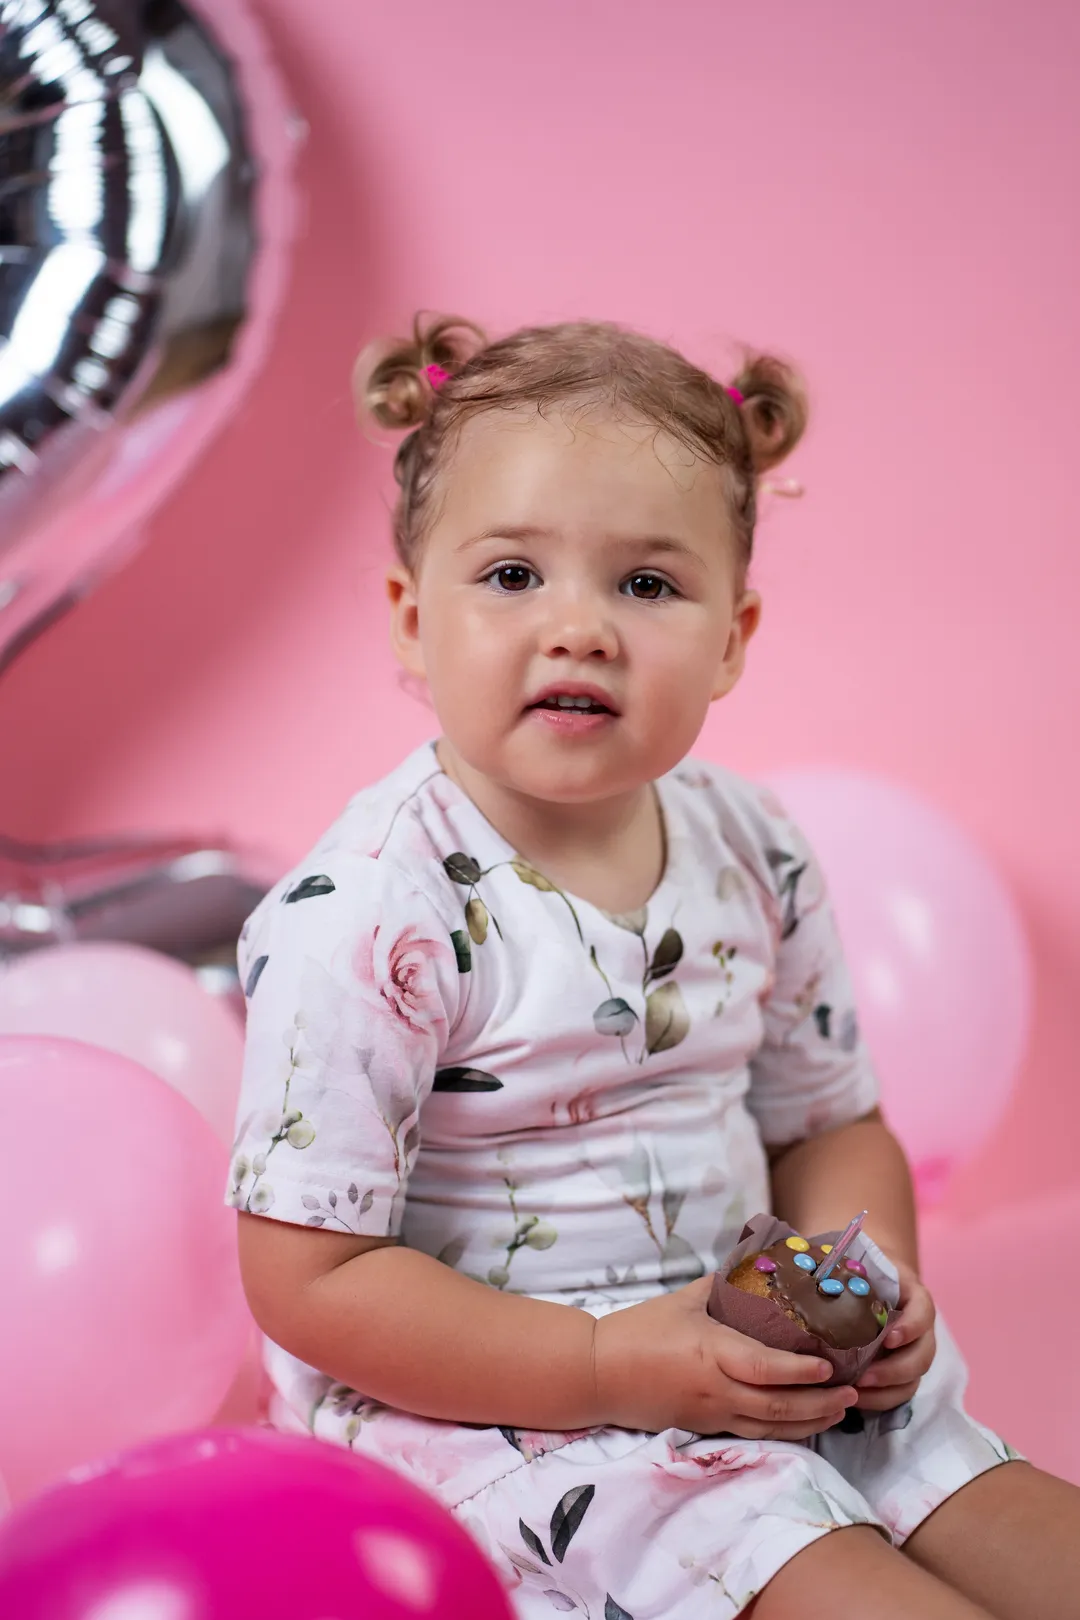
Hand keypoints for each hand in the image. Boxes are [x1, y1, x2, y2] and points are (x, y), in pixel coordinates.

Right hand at [592, 1275, 857, 1439]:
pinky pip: (752, 1434)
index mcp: (710, 1353)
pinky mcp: (704, 1427)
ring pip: (770, 1428)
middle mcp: (716, 1390)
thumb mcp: (682, 1299)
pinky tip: (804, 1424)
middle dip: (820, 1403)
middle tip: (853, 1393)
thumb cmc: (639, 1329)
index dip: (799, 1371)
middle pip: (777, 1407)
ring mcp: (711, 1414)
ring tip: (841, 1411)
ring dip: (809, 1422)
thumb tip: (755, 1264)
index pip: (763, 1368)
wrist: (599, 1373)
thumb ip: (721, 1285)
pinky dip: (783, 1431)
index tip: (830, 1367)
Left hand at [855, 1258, 935, 1411]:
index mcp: (914, 1298)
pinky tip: (854, 1399)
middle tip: (864, 1376)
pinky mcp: (901, 1372)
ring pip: (912, 1380)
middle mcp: (920, 1330)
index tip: (890, 1337)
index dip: (911, 1327)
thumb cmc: (863, 1270)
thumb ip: (845, 1267)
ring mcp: (913, 1353)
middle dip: (895, 1370)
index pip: (923, 1313)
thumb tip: (812, 1268)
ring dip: (885, 1391)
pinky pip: (898, 1393)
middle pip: (922, 1356)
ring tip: (854, 1393)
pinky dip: (879, 1399)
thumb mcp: (860, 1262)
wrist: (873, 1281)